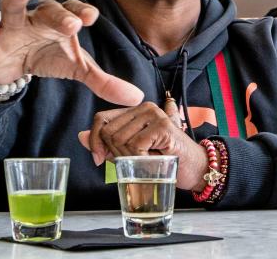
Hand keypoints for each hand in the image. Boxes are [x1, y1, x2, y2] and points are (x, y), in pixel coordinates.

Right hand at [0, 0, 143, 106]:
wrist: (10, 68)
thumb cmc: (45, 56)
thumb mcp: (75, 68)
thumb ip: (103, 81)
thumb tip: (136, 97)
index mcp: (60, 23)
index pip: (73, 13)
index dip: (82, 13)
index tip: (92, 17)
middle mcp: (37, 19)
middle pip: (49, 11)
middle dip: (60, 16)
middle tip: (73, 24)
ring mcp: (12, 26)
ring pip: (15, 8)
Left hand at [76, 100, 209, 190]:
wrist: (195, 169)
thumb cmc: (164, 161)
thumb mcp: (131, 152)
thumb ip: (107, 144)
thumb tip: (81, 136)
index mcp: (135, 110)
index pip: (101, 119)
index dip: (94, 140)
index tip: (99, 159)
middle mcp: (144, 107)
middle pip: (108, 131)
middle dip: (115, 153)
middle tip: (135, 162)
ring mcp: (154, 115)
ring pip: (120, 140)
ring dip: (129, 159)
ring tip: (146, 160)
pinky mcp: (163, 126)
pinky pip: (135, 146)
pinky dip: (140, 160)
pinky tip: (152, 160)